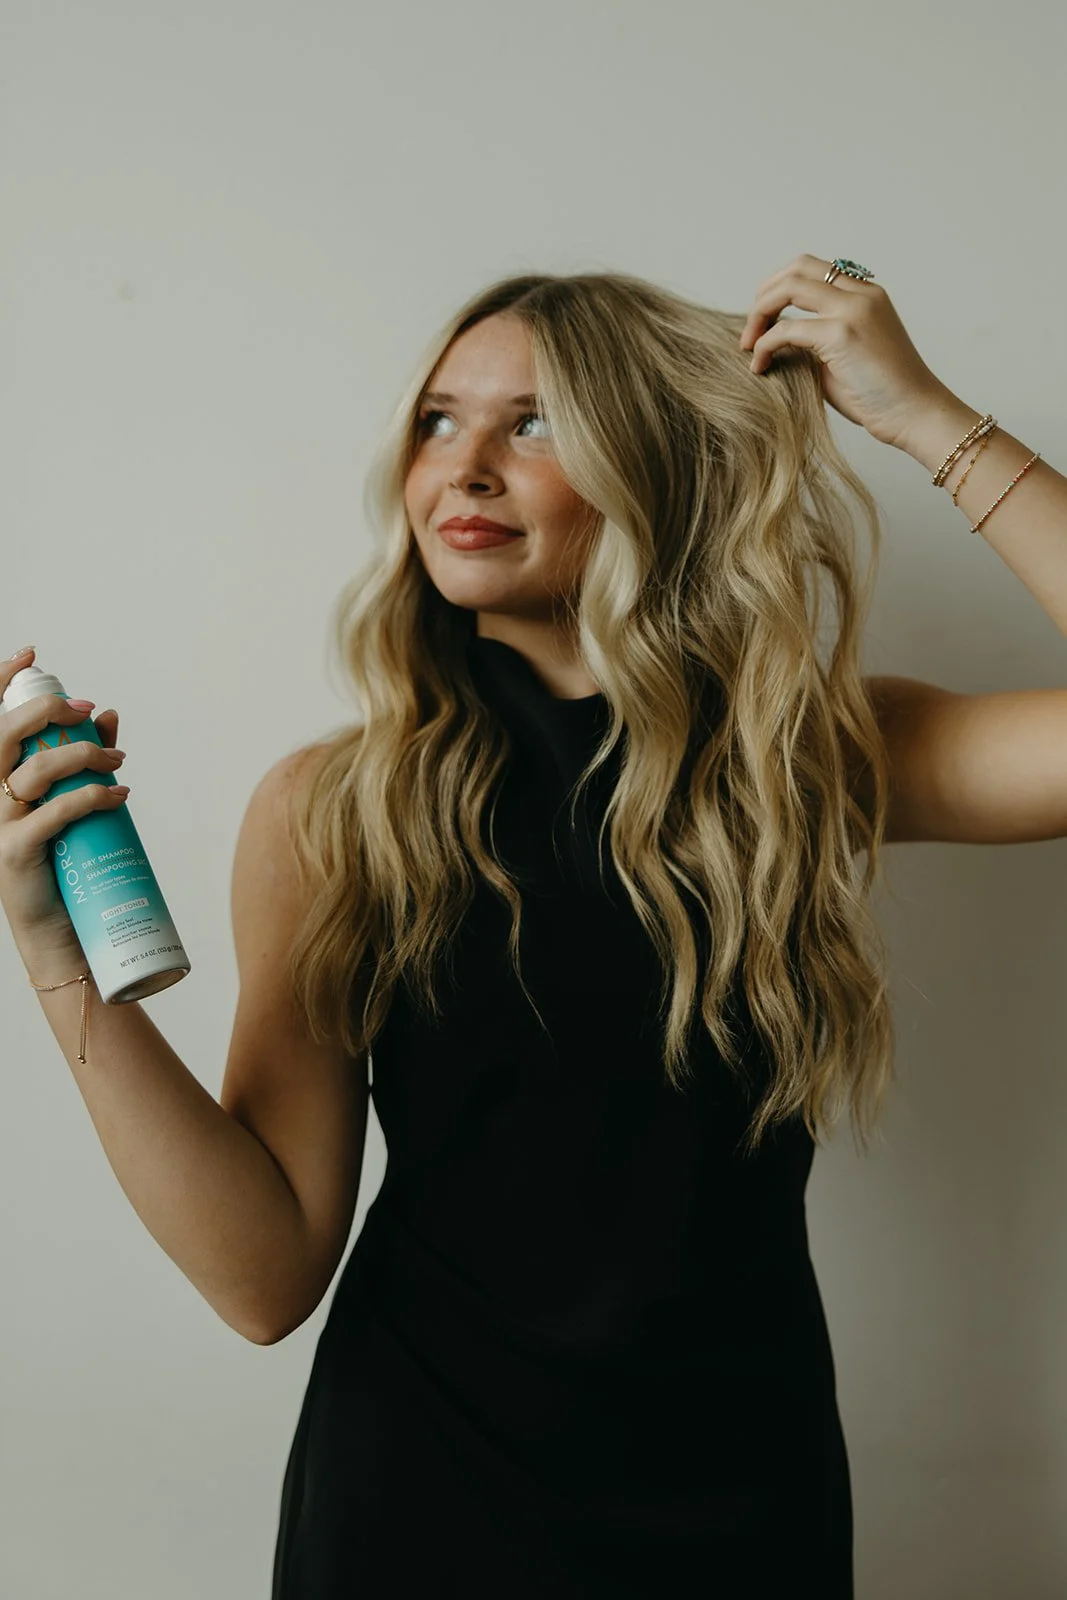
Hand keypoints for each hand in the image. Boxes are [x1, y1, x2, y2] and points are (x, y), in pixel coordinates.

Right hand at [0, 646, 127, 948]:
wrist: (56, 928)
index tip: (31, 654)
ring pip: (35, 771)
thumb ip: (85, 756)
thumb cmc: (63, 859)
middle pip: (4, 736)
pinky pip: (54, 813)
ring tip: (117, 762)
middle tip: (84, 713)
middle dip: (47, 712)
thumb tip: (108, 714)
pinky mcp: (14, 851)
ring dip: (82, 757)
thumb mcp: (71, 800)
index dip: (1, 681)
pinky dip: (92, 798)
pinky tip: (119, 795)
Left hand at [738, 253, 946, 450]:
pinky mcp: (841, 334)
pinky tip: (759, 367)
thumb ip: (814, 341)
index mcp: (867, 294)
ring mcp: (853, 310)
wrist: (917, 415)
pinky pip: (786, 329)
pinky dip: (764, 345)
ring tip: (748, 345)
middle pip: (797, 268)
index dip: (780, 289)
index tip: (765, 322)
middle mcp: (861, 294)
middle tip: (750, 330)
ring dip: (759, 313)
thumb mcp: (842, 358)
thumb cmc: (881, 396)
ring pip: (789, 286)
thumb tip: (774, 341)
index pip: (814, 270)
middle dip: (764, 295)